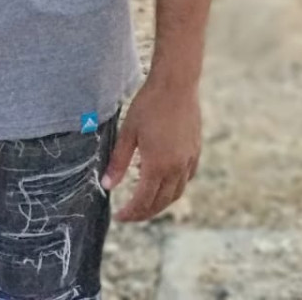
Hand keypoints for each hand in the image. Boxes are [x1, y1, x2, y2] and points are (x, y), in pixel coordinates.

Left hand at [100, 78, 200, 221]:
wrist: (176, 84)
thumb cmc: (149, 104)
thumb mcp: (127, 132)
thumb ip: (118, 162)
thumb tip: (106, 186)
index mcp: (157, 165)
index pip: (143, 201)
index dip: (131, 212)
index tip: (119, 216)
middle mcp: (176, 168)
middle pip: (160, 202)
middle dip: (144, 213)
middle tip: (129, 215)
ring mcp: (188, 160)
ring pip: (176, 194)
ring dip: (160, 204)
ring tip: (146, 204)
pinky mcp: (195, 151)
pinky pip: (186, 179)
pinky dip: (174, 189)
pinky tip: (165, 184)